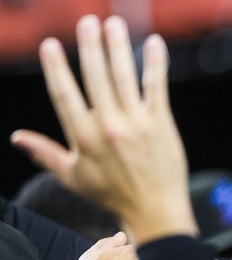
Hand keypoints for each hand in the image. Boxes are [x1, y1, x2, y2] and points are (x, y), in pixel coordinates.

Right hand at [10, 15, 197, 244]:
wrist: (155, 211)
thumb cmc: (112, 194)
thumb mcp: (73, 177)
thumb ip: (45, 153)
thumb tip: (17, 137)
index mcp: (82, 138)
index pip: (64, 94)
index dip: (56, 68)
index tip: (50, 45)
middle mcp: (108, 127)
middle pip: (96, 78)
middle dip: (90, 47)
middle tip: (87, 22)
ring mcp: (136, 125)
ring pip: (124, 78)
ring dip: (118, 48)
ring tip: (113, 23)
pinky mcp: (161, 125)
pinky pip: (156, 88)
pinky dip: (155, 65)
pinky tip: (154, 43)